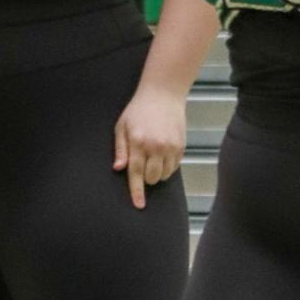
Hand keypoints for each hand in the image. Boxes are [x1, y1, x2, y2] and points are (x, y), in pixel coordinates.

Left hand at [113, 82, 185, 208]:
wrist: (163, 94)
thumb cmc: (138, 110)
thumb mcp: (122, 127)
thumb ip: (120, 149)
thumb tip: (118, 169)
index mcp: (138, 142)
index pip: (136, 173)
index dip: (137, 192)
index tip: (139, 205)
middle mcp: (156, 146)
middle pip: (152, 178)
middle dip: (145, 178)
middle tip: (141, 163)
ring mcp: (170, 146)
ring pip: (164, 175)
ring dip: (157, 173)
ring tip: (152, 157)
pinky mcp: (181, 146)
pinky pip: (174, 167)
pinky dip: (167, 167)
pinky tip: (162, 154)